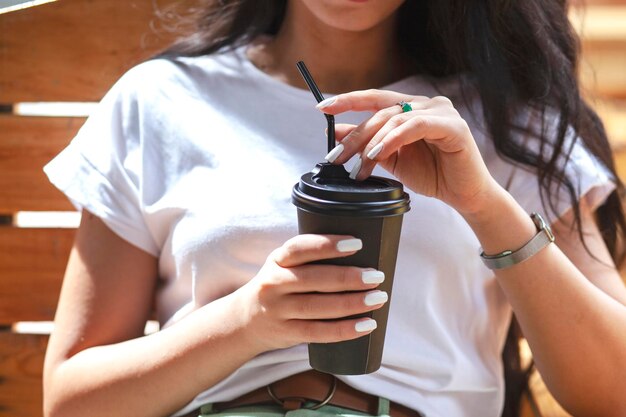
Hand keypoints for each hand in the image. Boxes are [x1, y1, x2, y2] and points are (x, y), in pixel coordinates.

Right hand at [235, 234, 387, 351]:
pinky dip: (345, 330)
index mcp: (277, 260)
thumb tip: (361, 256)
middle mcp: (274, 283)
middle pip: (314, 279)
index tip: (357, 244)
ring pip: (319, 307)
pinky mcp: (286, 333)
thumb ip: (310, 258)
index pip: (301, 248)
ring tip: (378, 298)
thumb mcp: (283, 265)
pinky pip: (318, 332)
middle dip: (349, 277)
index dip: (328, 245)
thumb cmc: (277, 286)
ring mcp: (278, 310)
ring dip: (353, 303)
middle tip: (376, 276)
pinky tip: (366, 325)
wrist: (245, 321)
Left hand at [319, 89, 499, 215]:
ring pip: (395, 119)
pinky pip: (415, 126)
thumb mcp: (388, 157)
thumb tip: (334, 132)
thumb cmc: (431, 174)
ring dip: (371, 143)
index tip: (322, 108)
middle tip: (336, 157)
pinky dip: (393, 139)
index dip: (348, 100)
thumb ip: (365, 143)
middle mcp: (426, 103)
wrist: (463, 195)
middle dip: (354, 136)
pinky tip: (378, 154)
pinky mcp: (453, 125)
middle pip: (381, 112)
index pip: (375, 98)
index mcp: (411, 107)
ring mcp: (441, 111)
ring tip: (358, 166)